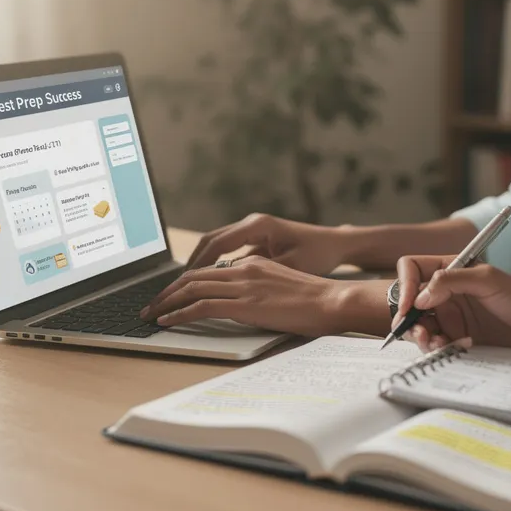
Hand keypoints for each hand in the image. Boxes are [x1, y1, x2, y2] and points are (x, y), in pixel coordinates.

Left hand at [141, 256, 380, 336]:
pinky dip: (180, 313)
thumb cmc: (317, 300)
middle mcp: (245, 269)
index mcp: (254, 263)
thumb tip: (244, 302)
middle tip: (150, 305)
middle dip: (167, 291)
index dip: (185, 283)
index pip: (210, 270)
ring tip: (151, 314)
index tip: (171, 295)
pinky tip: (168, 321)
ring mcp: (244, 285)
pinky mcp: (245, 303)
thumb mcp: (284, 286)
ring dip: (166, 302)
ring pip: (192, 288)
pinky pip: (202, 306)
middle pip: (194, 276)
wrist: (334, 301)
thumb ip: (261, 288)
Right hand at [185, 214, 349, 274]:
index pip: (216, 244)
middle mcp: (252, 223)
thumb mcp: (290, 267)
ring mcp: (253, 230)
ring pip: (216, 246)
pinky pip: (228, 252)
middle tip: (173, 287)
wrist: (337, 243)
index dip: (196, 265)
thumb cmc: (319, 254)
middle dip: (189, 265)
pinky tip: (207, 284)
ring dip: (200, 265)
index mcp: (257, 225)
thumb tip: (229, 287)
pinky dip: (215, 266)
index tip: (181, 283)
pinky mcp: (257, 240)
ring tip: (182, 287)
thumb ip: (260, 275)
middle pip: (209, 242)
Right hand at [393, 255, 510, 354]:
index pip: (412, 269)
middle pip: (408, 302)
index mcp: (450, 270)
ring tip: (438, 344)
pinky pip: (435, 345)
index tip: (410, 306)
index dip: (404, 285)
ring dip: (421, 337)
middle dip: (408, 319)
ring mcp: (451, 318)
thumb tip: (420, 296)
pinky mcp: (458, 340)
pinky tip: (456, 347)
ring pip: (418, 326)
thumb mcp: (489, 280)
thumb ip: (452, 280)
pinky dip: (437, 349)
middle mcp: (445, 293)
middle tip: (421, 333)